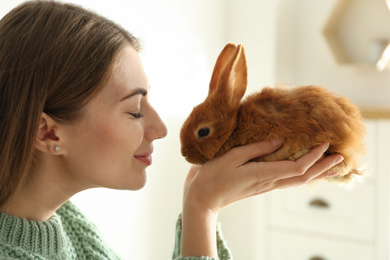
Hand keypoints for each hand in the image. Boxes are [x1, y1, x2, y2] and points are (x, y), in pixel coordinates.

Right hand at [180, 138, 342, 256]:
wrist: (203, 199)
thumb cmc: (213, 176)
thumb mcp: (232, 156)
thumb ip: (257, 148)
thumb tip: (280, 140)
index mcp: (263, 174)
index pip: (298, 167)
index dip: (314, 157)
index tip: (325, 143)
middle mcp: (269, 182)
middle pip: (303, 177)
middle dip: (323, 168)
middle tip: (341, 157)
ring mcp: (266, 185)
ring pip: (298, 181)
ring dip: (316, 173)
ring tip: (331, 167)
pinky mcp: (261, 185)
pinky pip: (287, 180)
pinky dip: (302, 175)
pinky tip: (305, 170)